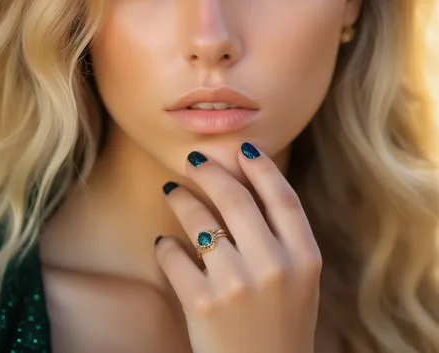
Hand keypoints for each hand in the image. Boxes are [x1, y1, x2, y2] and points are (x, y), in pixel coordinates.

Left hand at [154, 143, 321, 352]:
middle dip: (211, 172)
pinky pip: (175, 257)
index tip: (243, 148)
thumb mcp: (300, 280)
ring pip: (201, 222)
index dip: (261, 167)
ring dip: (181, 200)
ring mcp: (238, 286)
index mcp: (305, 259)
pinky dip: (165, 246)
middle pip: (237, 199)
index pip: (283, 198)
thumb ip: (284, 235)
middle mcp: (275, 268)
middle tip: (194, 159)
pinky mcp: (204, 304)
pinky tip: (165, 243)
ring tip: (172, 192)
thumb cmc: (281, 323)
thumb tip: (248, 180)